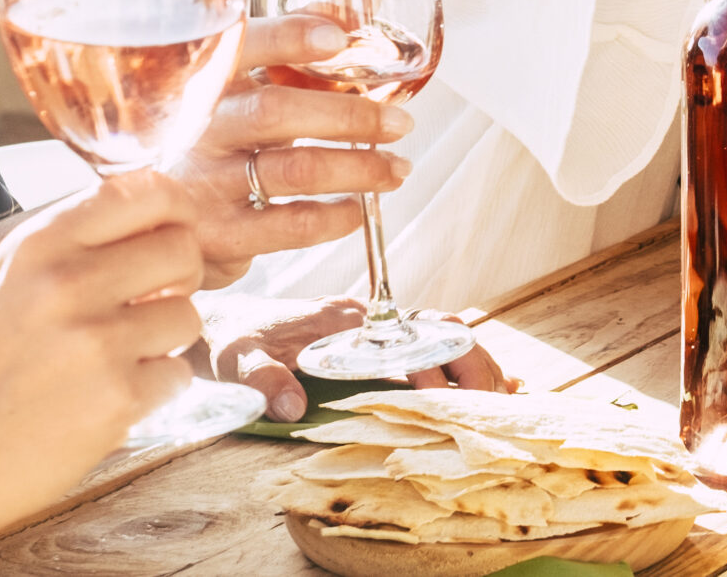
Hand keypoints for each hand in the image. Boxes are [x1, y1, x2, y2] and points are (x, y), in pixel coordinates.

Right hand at [0, 173, 206, 511]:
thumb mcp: (9, 279)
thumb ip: (78, 242)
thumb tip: (164, 215)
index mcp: (40, 244)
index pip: (149, 192)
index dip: (176, 213)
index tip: (170, 237)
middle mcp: (67, 283)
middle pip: (182, 249)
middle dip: (180, 278)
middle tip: (152, 304)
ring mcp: (94, 342)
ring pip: (188, 315)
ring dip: (164, 341)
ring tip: (113, 361)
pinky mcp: (116, 399)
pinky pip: (178, 374)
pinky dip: (153, 390)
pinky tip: (105, 401)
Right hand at [171, 13, 417, 286]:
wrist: (159, 217)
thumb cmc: (222, 130)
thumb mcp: (253, 76)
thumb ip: (305, 29)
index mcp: (204, 78)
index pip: (240, 45)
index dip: (289, 37)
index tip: (339, 39)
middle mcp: (195, 127)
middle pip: (275, 112)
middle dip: (350, 115)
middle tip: (401, 122)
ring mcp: (201, 182)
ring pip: (293, 170)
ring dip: (359, 168)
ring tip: (398, 167)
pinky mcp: (216, 235)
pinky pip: (287, 226)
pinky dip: (333, 217)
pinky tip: (356, 207)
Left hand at [210, 296, 518, 418]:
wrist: (225, 319)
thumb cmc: (232, 340)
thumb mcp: (236, 362)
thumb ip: (264, 381)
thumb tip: (292, 407)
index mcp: (342, 321)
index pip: (399, 337)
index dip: (427, 365)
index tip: (441, 395)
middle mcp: (368, 320)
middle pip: (436, 331)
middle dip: (469, 362)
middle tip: (493, 399)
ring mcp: (377, 328)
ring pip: (442, 336)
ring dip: (473, 361)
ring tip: (501, 393)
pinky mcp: (378, 340)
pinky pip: (432, 345)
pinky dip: (464, 360)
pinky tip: (492, 379)